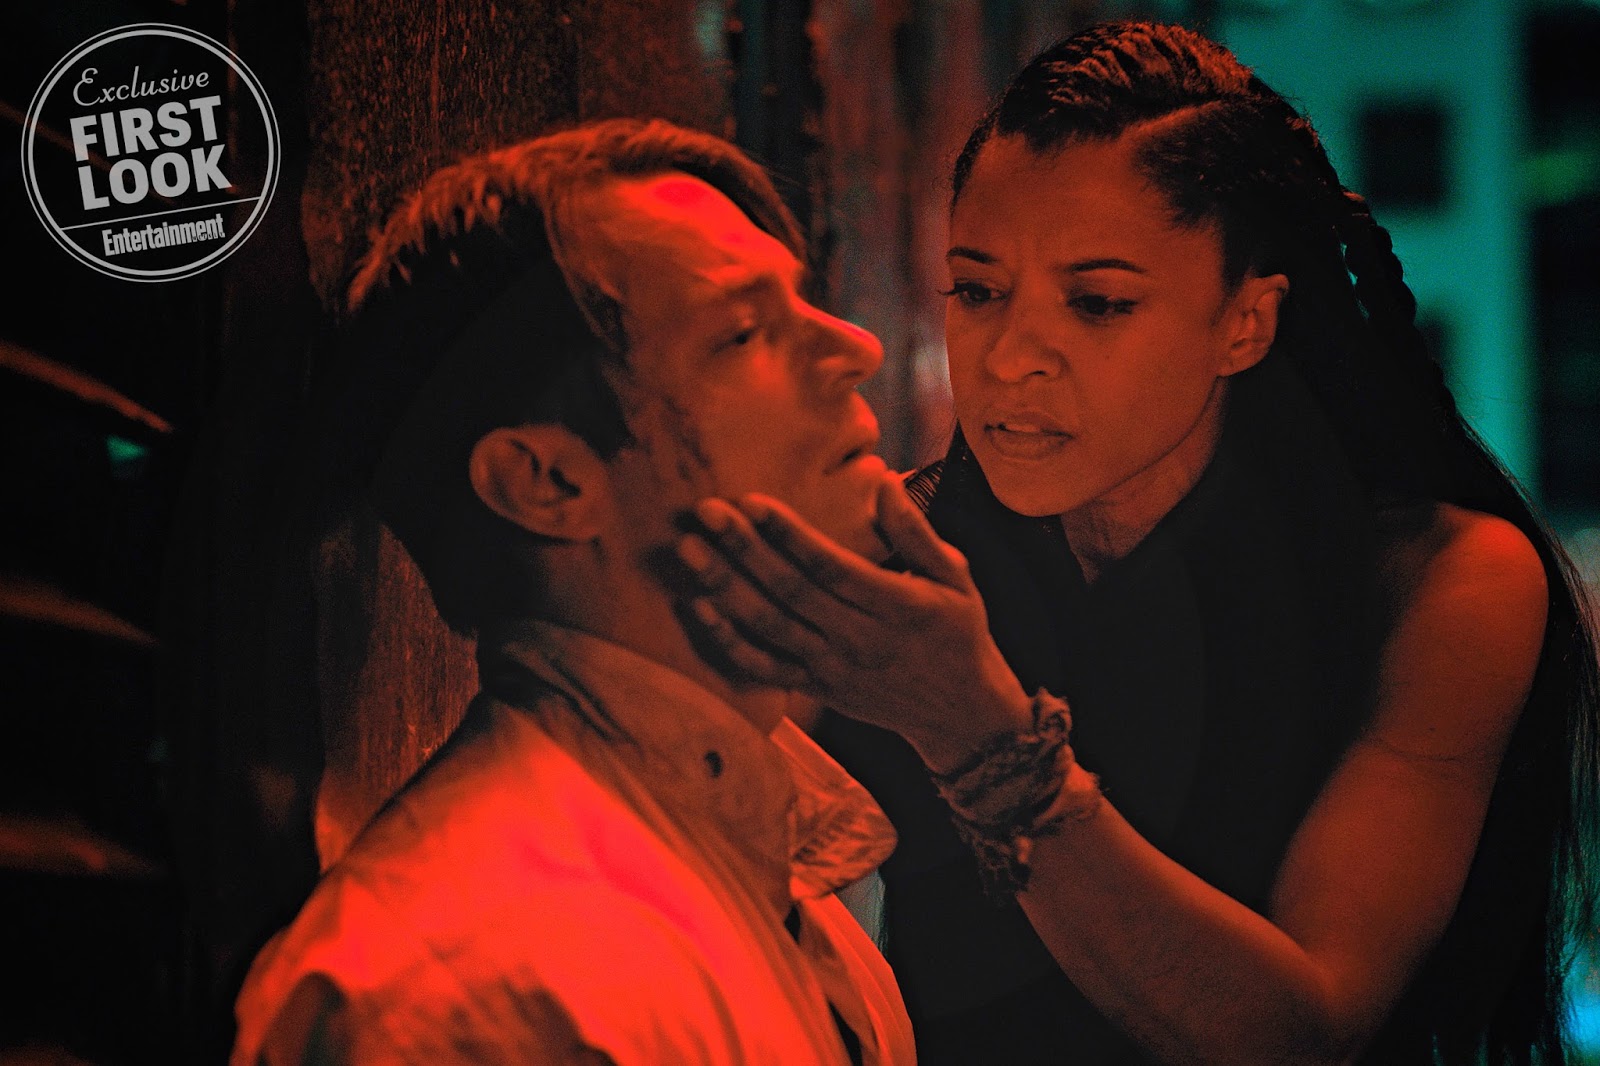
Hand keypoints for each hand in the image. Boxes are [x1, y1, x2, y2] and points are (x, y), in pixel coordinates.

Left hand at [675, 474, 1031, 771]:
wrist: (960, 716)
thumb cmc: (959, 635)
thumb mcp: (955, 578)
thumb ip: (916, 532)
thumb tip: (884, 480)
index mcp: (896, 605)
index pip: (831, 566)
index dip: (789, 534)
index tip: (753, 502)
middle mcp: (859, 639)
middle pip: (790, 592)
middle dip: (744, 550)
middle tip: (705, 512)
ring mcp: (832, 667)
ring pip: (769, 627)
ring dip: (725, 588)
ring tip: (689, 551)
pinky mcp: (816, 688)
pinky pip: (764, 667)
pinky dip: (729, 641)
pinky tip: (699, 608)